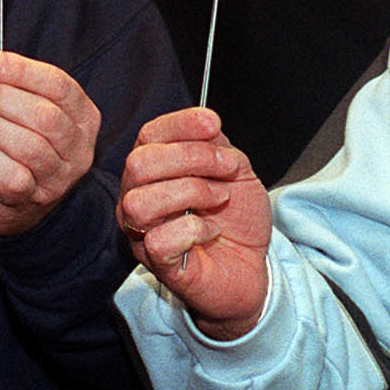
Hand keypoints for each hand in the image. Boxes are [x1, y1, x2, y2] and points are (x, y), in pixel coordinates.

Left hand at [0, 51, 101, 236]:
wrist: (13, 201)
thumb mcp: (26, 111)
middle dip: (0, 97)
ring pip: (29, 146)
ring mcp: (60, 177)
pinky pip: (12, 176)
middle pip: (45, 116)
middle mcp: (80, 148)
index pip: (59, 86)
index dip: (20, 71)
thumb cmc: (18, 144)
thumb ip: (15, 87)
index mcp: (84, 116)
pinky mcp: (35, 199)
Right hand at [118, 108, 271, 339]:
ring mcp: (142, 232)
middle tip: (226, 169)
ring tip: (219, 199)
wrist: (252, 266)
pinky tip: (211, 230)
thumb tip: (206, 123)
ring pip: (141, 202)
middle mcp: (137, 196)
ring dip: (191, 192)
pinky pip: (159, 240)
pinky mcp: (156, 263)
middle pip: (140, 164)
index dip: (180, 124)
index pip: (149, 135)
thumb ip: (217, 144)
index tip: (214, 124)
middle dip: (191, 158)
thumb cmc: (236, 218)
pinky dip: (195, 229)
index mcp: (154, 169)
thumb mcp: (235, 169)